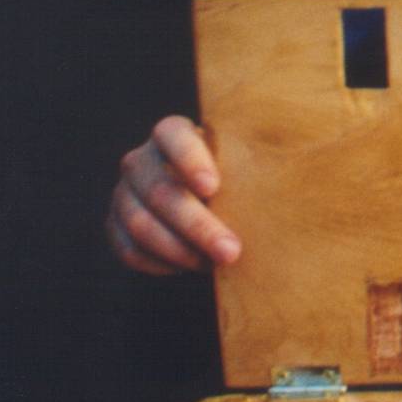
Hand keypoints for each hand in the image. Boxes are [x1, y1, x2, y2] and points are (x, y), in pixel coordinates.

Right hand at [107, 115, 240, 274]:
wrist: (210, 200)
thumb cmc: (238, 175)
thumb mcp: (245, 162)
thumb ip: (253, 166)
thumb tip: (286, 186)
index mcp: (173, 133)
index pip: (172, 137)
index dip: (189, 160)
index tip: (213, 187)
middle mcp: (141, 159)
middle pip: (160, 192)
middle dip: (197, 226)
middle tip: (231, 251)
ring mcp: (124, 193)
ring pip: (141, 225)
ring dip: (181, 251)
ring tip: (217, 264)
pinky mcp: (115, 226)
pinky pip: (131, 250)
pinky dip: (162, 264)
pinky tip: (192, 268)